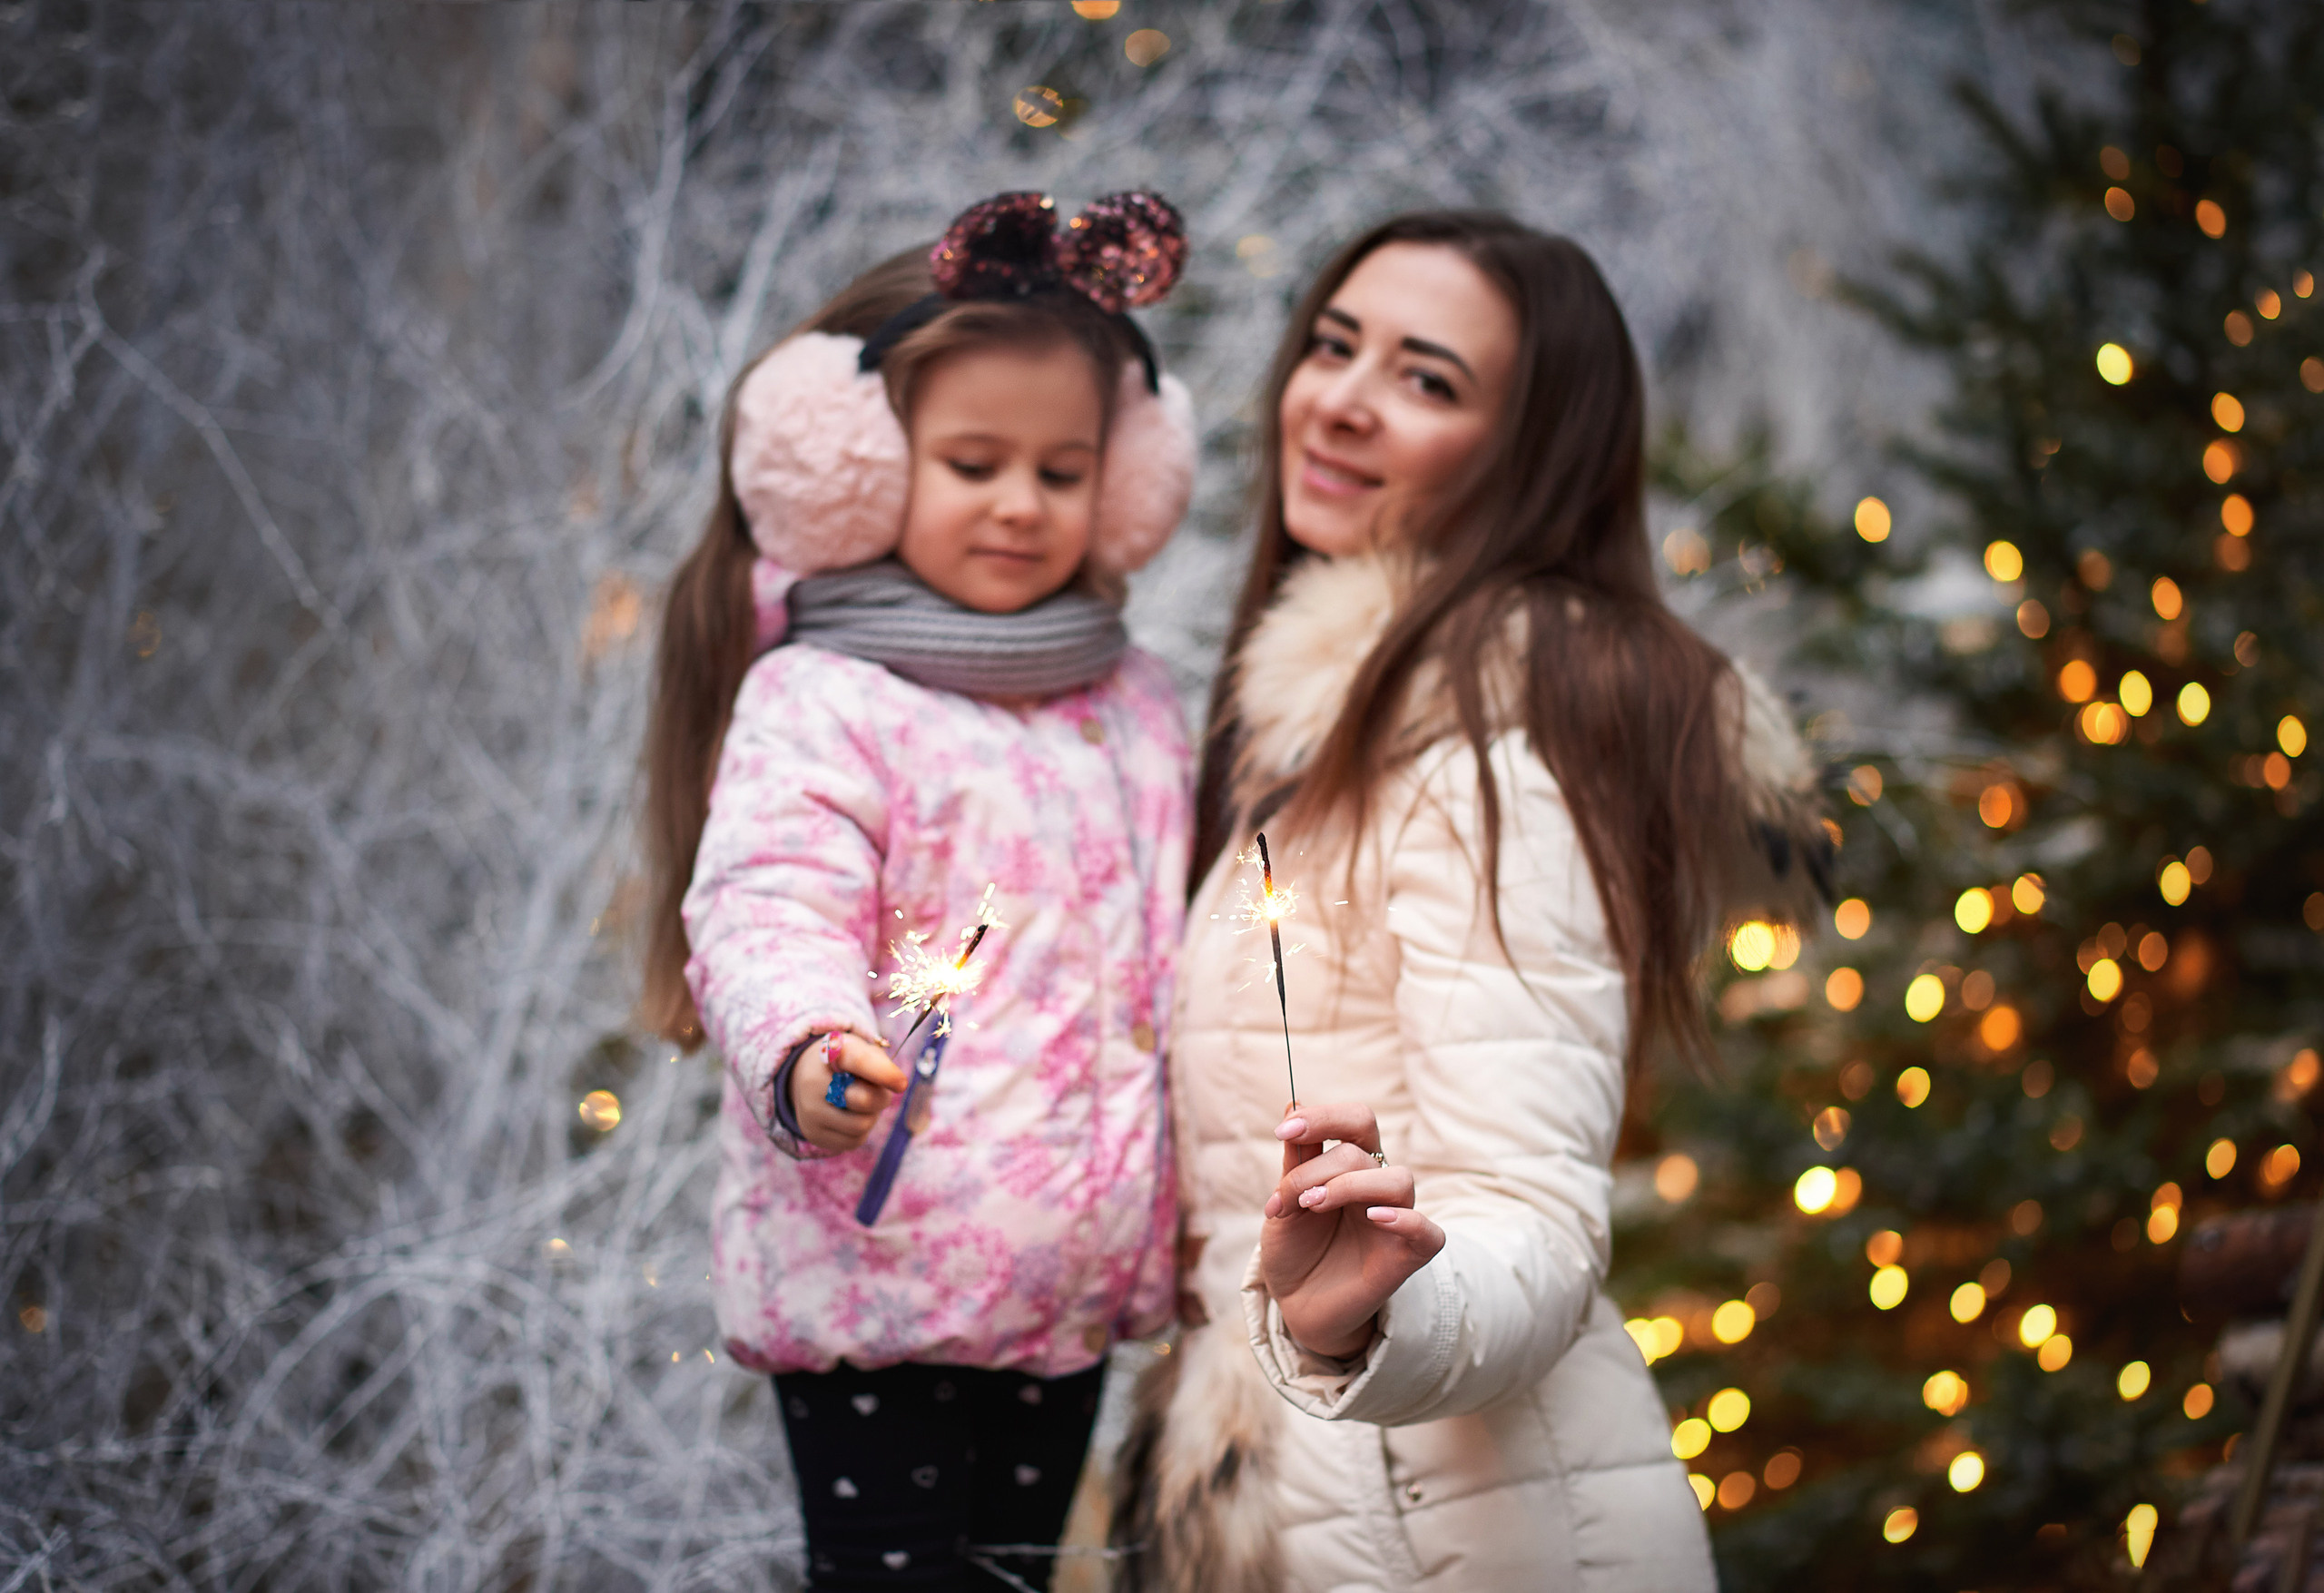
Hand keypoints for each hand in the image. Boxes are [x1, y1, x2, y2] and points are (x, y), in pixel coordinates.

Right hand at [789, 1032, 905, 1152]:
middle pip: (864, 1100)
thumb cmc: (844, 1065)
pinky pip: (853, 1141)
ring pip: (861, 1125)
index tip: (901, 1084)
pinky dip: (859, 1131)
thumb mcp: (860, 1051)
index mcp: (831, 1053)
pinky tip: (849, 1117)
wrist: (807, 1079)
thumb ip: (880, 1063)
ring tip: (859, 1104)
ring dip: (870, 1116)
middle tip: (877, 1092)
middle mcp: (813, 1081)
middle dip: (879, 1098)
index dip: (883, 1073)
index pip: (859, 1061)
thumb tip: (898, 1084)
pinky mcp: (813, 1134)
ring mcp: (810, 1111)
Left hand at [1259, 1101, 1445, 1358]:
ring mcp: (1394, 1220)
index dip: (1323, 1117)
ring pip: (1398, 1179)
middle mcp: (1377, 1187)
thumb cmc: (1294, 1249)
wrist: (1296, 1304)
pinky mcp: (1406, 1257)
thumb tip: (1293, 1102)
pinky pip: (1427, 1232)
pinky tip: (1374, 1218)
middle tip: (1293, 1196)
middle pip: (1366, 1147)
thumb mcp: (1284, 1201)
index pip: (1355, 1121)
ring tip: (1313, 1208)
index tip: (1283, 1131)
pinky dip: (1406, 1220)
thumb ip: (1296, 1159)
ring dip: (1349, 1186)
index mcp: (1351, 1166)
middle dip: (1319, 1166)